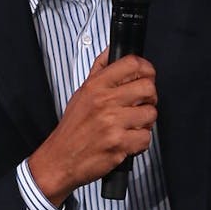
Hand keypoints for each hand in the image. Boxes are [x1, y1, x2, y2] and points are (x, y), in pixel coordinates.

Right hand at [27, 50, 156, 205]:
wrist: (60, 159)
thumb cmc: (72, 127)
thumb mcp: (81, 92)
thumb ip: (99, 70)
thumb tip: (111, 50)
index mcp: (96, 86)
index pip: (132, 64)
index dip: (146, 68)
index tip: (147, 75)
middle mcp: (105, 102)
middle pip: (148, 87)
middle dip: (150, 97)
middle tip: (143, 104)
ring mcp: (112, 123)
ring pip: (150, 114)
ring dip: (146, 122)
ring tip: (133, 125)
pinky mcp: (119, 144)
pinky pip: (146, 138)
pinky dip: (140, 142)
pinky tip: (128, 140)